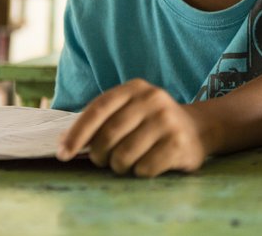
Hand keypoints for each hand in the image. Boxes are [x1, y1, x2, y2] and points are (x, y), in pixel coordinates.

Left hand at [57, 78, 207, 176]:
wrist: (197, 129)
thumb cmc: (150, 123)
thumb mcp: (129, 110)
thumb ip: (100, 121)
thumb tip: (63, 143)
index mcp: (136, 88)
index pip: (98, 109)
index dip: (77, 133)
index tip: (63, 154)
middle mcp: (153, 100)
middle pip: (108, 136)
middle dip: (99, 155)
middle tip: (103, 160)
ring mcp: (168, 121)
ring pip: (124, 156)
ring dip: (119, 167)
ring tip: (128, 162)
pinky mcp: (179, 143)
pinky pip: (144, 168)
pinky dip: (140, 172)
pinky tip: (149, 164)